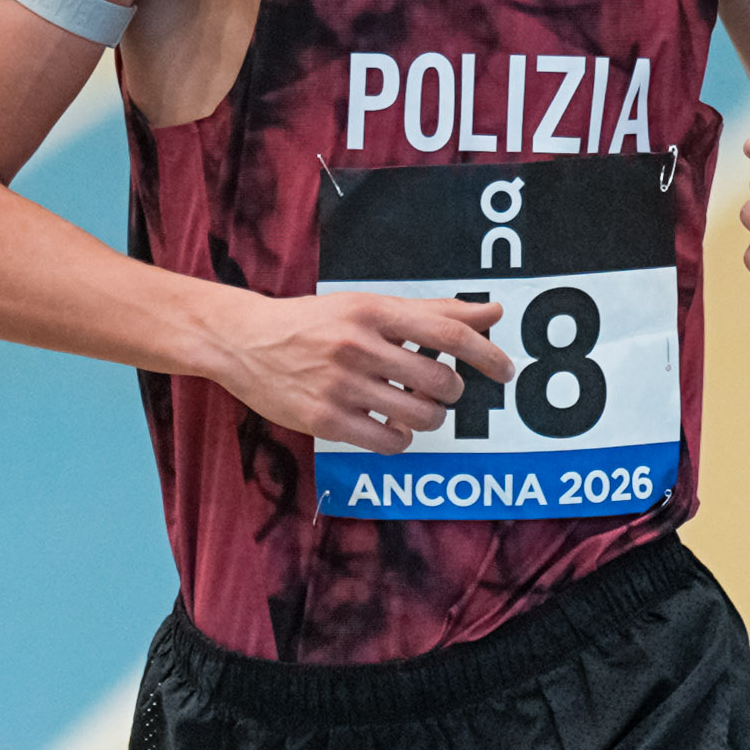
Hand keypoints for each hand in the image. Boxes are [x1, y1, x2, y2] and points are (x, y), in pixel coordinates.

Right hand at [210, 288, 509, 448]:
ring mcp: (339, 384)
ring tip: (412, 407)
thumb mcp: (369, 307)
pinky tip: (389, 426)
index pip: (448, 334)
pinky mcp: (323, 419)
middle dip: (451, 392)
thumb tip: (491, 314)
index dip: (486, 355)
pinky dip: (400, 439)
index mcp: (372, 311)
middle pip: (440, 382)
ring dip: (429, 418)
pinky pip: (388, 442)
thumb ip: (431, 312)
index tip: (505, 370)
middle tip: (439, 390)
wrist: (244, 341)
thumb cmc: (316, 323)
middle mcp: (357, 345)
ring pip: (419, 416)